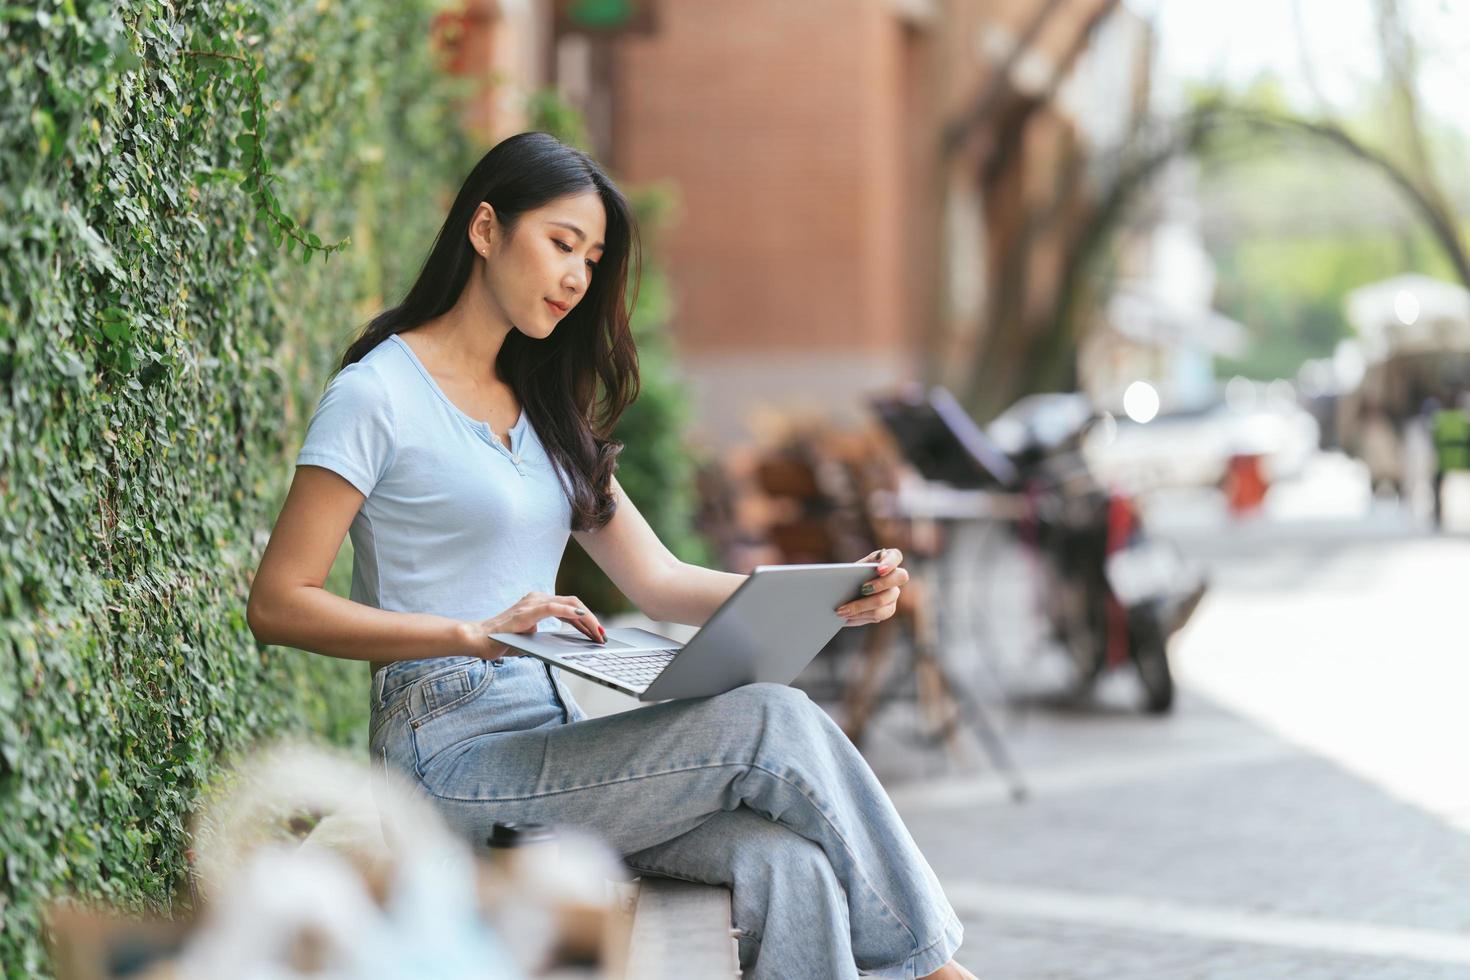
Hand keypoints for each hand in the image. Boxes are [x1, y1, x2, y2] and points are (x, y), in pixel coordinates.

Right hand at [470, 591, 605, 659]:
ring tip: (598, 632)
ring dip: (587, 619)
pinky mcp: (528, 611)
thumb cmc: (504, 641)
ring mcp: (532, 603)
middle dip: (591, 620)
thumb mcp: (532, 639)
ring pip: (569, 604)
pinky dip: (571, 612)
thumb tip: (566, 647)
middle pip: (573, 603)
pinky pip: (554, 608)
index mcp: (538, 603)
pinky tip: (583, 619)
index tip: (598, 633)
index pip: (570, 607)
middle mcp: (537, 598)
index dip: (587, 620)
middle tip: (603, 635)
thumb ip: (547, 638)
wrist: (479, 639)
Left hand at [835, 548, 907, 626]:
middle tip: (863, 588)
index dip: (890, 562)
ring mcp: (893, 593)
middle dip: (881, 583)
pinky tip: (846, 617)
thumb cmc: (846, 577)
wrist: (843, 594)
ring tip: (843, 610)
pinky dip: (860, 616)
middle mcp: (895, 576)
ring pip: (886, 600)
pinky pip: (879, 615)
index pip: (895, 556)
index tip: (879, 569)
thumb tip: (840, 575)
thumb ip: (850, 570)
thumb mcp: (847, 570)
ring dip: (862, 606)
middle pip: (900, 577)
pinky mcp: (888, 609)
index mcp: (885, 559)